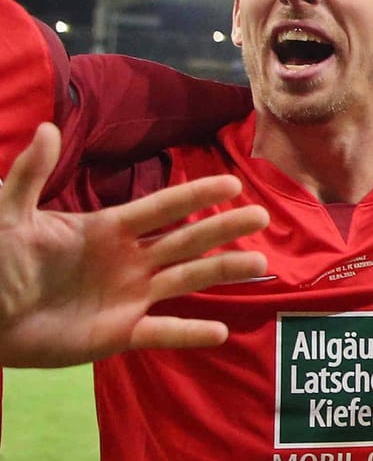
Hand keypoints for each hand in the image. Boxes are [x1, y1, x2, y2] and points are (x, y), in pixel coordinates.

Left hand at [0, 123, 266, 366]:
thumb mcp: (8, 215)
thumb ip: (29, 174)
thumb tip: (48, 126)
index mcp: (106, 229)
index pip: (160, 208)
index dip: (195, 196)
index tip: (232, 183)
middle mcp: (127, 260)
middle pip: (186, 241)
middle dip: (223, 228)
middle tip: (260, 217)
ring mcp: (128, 297)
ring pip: (186, 280)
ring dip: (223, 272)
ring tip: (260, 265)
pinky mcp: (119, 334)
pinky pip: (162, 332)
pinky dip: (190, 333)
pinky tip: (221, 332)